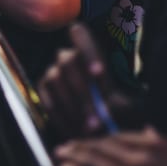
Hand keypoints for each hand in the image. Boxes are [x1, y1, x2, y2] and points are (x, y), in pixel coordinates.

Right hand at [38, 23, 142, 140]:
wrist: (101, 128)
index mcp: (91, 52)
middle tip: (96, 118)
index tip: (99, 73)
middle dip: (82, 91)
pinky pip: (47, 98)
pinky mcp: (43, 88)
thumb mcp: (124, 106)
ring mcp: (53, 71)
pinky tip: (74, 130)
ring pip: (56, 79)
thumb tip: (106, 108)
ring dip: (72, 106)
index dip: (87, 50)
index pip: (80, 34)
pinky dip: (60, 116)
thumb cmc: (117, 111)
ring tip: (89, 129)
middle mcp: (69, 57)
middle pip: (69, 62)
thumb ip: (116, 103)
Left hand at [53, 128, 166, 165]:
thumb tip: (149, 131)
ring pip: (95, 164)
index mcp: (160, 146)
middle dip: (81, 146)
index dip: (102, 139)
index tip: (91, 141)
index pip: (121, 136)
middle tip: (64, 147)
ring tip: (60, 157)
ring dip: (74, 158)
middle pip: (102, 148)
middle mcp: (144, 159)